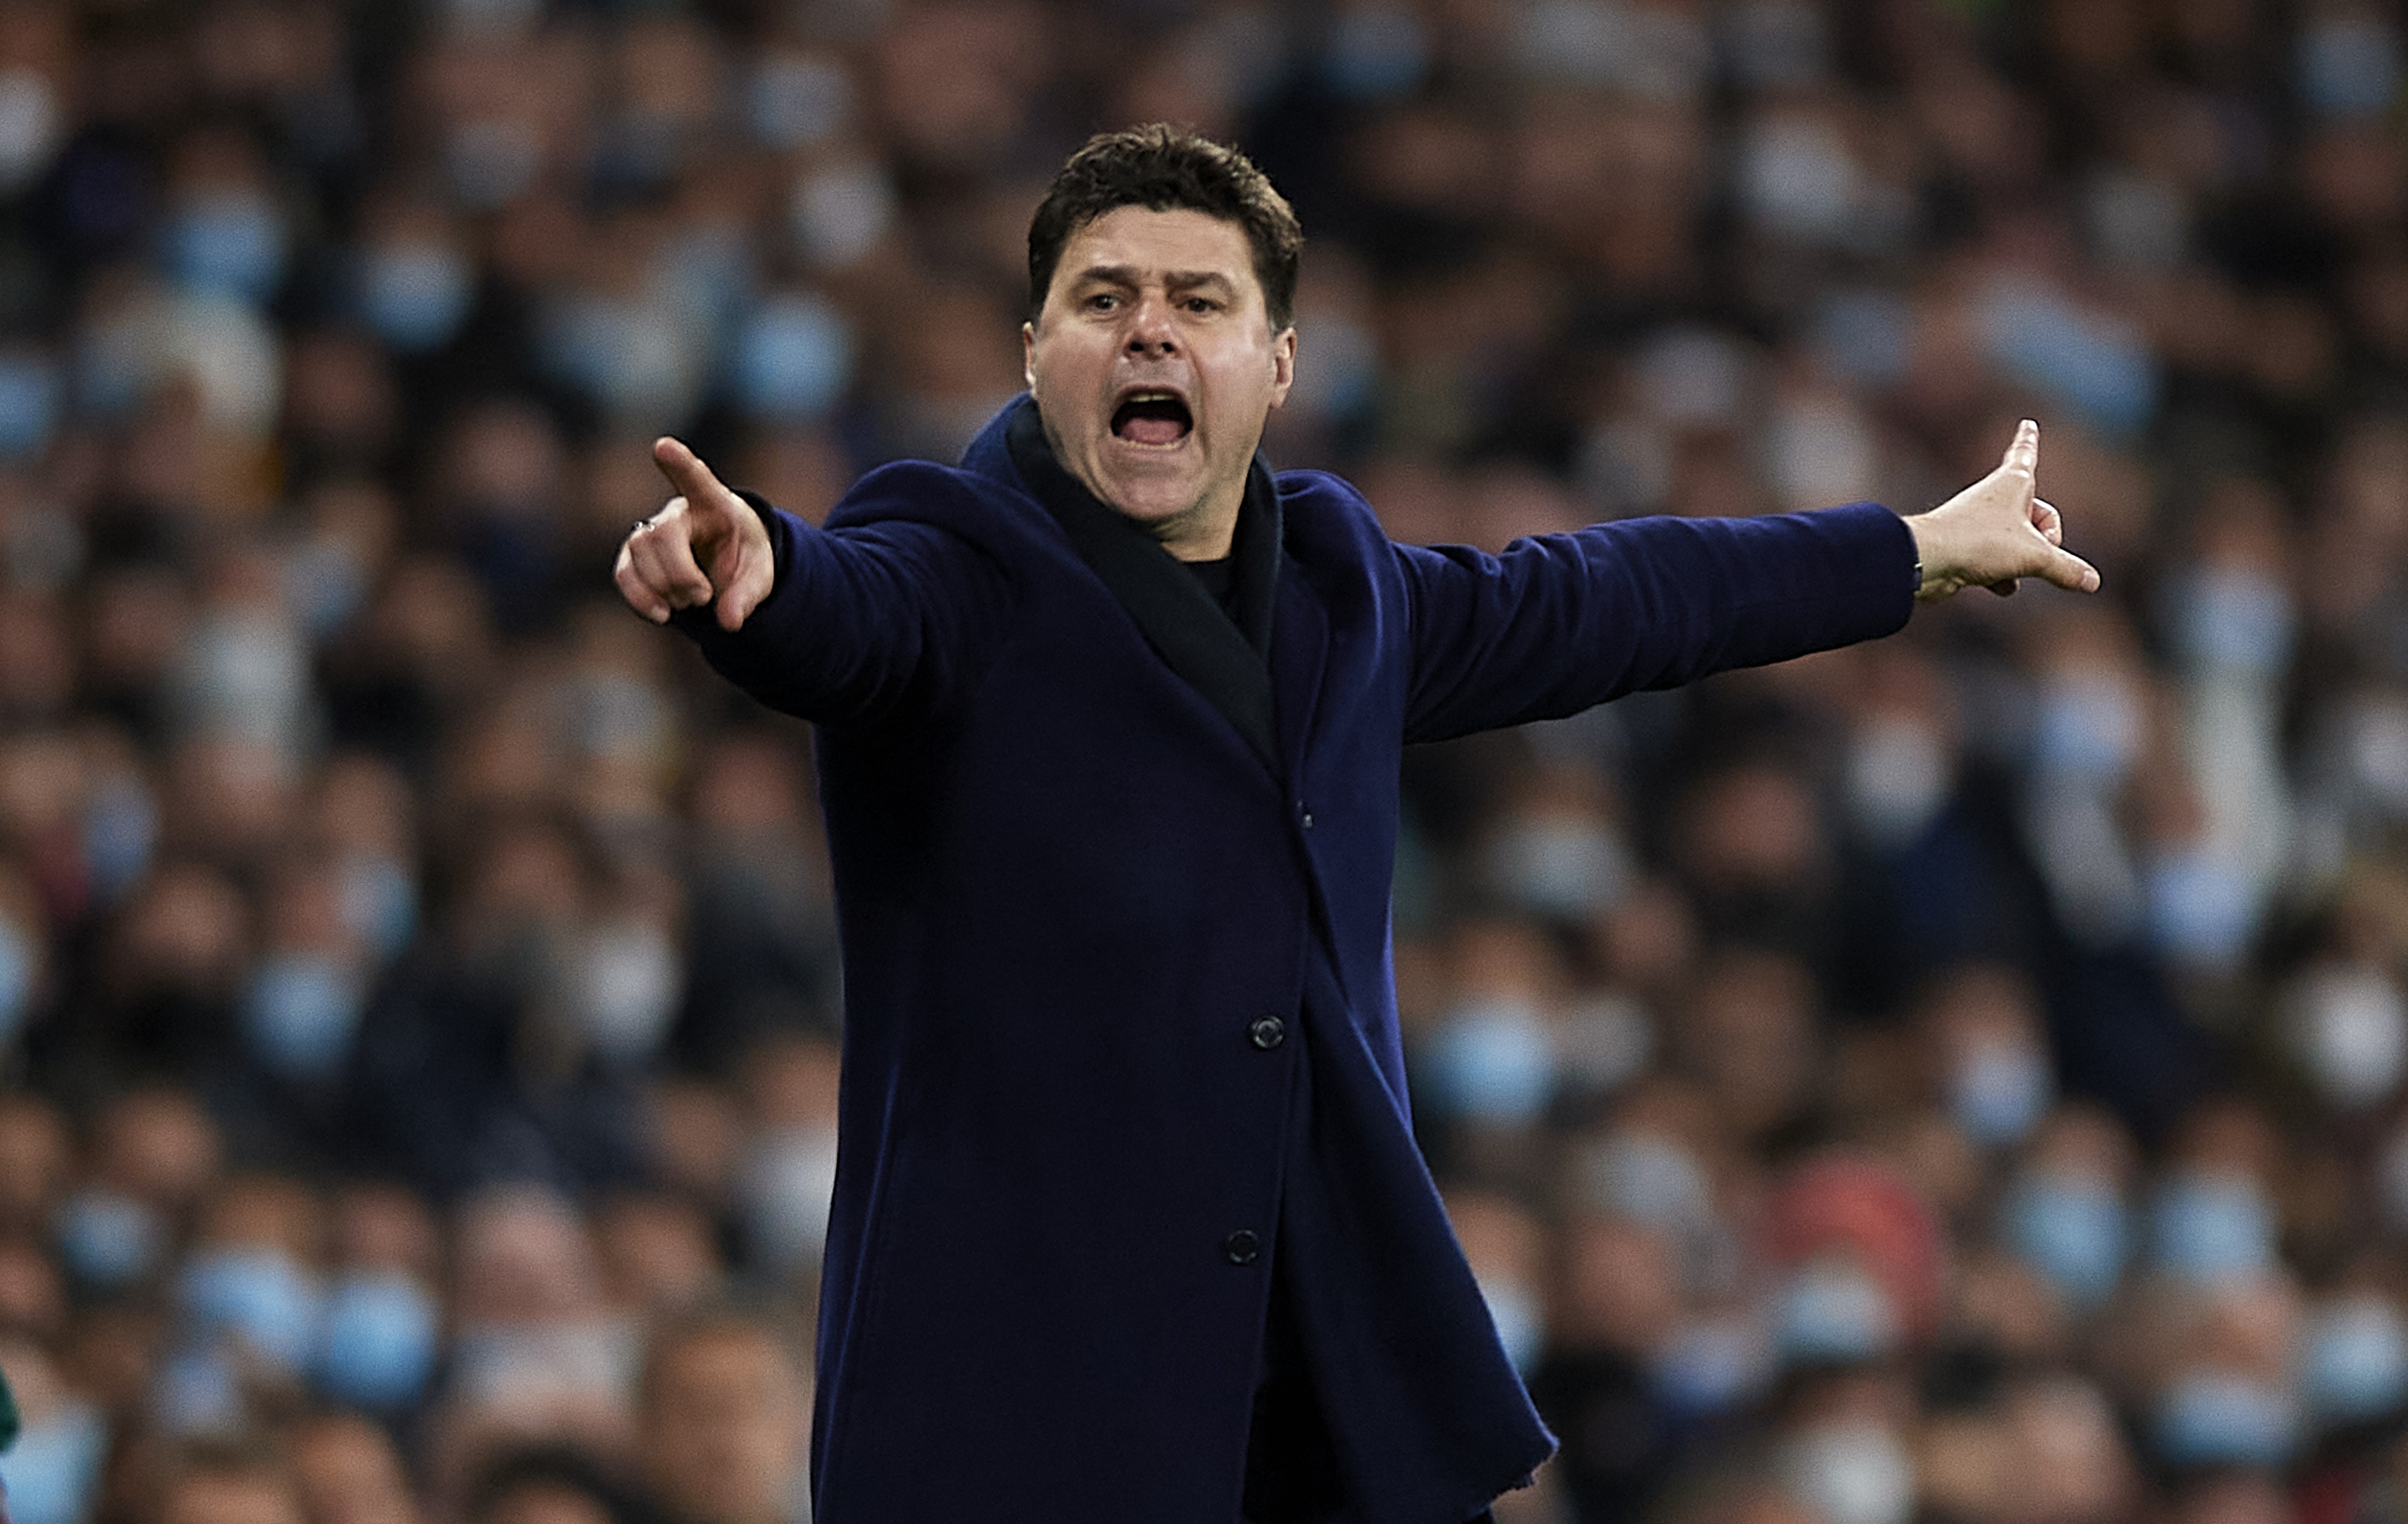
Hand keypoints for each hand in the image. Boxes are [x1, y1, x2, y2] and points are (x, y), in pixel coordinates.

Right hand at [615, 437, 774, 630]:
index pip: (697, 479)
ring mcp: (651, 532)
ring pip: (638, 552)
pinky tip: (662, 614)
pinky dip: (640, 598)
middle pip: (661, 534)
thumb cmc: (744, 557)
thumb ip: (748, 596)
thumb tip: (730, 622)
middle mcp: (677, 512)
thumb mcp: (760, 575)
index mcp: (714, 504)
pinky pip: (624, 572)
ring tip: (689, 603)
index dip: (680, 463)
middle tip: (704, 597)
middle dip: (680, 574)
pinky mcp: (635, 557)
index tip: (663, 446)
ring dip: (664, 587)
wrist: (725, 566)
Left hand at [1906, 420, 2099, 602]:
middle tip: (2044, 548)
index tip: (2027, 424)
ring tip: (2013, 568)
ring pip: (2017, 542)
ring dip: (2024, 561)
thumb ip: (2065, 568)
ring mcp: (1978, 524)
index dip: (2029, 441)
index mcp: (2012, 484)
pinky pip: (1996, 562)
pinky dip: (2003, 576)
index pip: (2025, 454)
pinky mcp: (1966, 548)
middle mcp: (1994, 499)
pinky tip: (2002, 586)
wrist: (1927, 560)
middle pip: (2036, 515)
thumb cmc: (1979, 543)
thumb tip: (2092, 582)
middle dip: (2047, 538)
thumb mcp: (2034, 556)